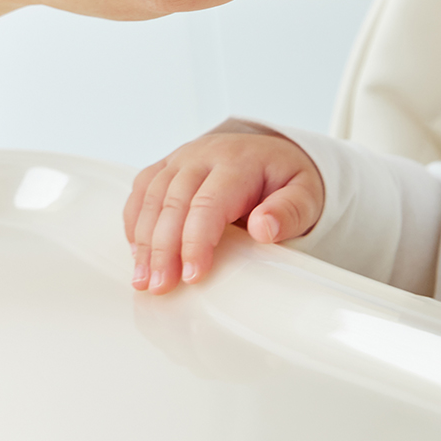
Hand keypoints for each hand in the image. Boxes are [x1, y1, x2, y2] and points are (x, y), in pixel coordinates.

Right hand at [125, 131, 323, 292]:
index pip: (209, 202)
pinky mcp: (167, 166)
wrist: (274, 154)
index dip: (196, 241)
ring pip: (151, 197)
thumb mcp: (305, 195)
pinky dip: (135, 222)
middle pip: (173, 201)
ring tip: (144, 280)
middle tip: (162, 287)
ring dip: (144, 241)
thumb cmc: (286, 180)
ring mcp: (182, 158)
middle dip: (164, 248)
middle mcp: (204, 155)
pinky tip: (138, 252)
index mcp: (239, 161)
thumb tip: (263, 228)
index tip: (193, 275)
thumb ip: (290, 212)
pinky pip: (142, 190)